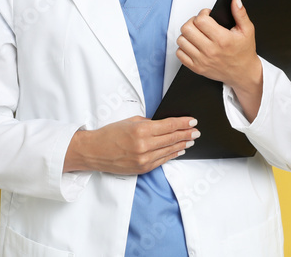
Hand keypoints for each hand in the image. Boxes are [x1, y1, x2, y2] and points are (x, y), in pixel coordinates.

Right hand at [64, 116, 197, 174]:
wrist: (93, 152)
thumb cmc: (110, 134)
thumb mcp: (130, 122)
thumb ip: (149, 123)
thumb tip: (165, 125)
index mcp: (141, 130)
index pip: (169, 125)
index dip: (184, 123)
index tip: (193, 121)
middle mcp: (144, 145)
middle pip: (172, 138)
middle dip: (187, 134)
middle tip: (197, 131)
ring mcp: (144, 159)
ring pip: (169, 150)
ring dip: (182, 145)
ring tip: (191, 140)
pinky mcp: (142, 168)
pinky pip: (162, 160)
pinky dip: (172, 155)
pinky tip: (179, 150)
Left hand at [177, 0, 263, 120]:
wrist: (243, 73)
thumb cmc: (244, 51)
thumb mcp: (247, 30)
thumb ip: (240, 13)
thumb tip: (235, 0)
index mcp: (222, 39)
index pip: (200, 20)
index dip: (202, 13)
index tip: (207, 15)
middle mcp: (210, 50)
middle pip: (187, 29)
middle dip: (193, 22)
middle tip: (200, 23)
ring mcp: (202, 60)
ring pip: (181, 40)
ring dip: (187, 34)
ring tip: (197, 34)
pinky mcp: (196, 68)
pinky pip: (180, 54)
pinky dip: (184, 47)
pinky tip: (193, 45)